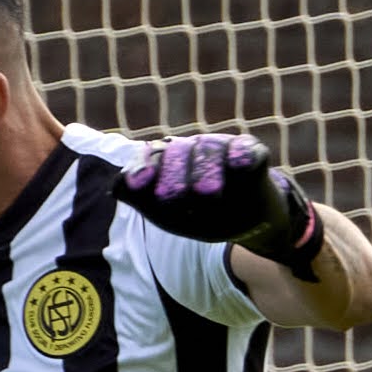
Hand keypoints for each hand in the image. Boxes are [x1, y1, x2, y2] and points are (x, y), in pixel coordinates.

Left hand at [116, 132, 326, 277]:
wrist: (245, 223)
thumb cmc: (199, 217)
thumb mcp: (166, 215)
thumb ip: (140, 198)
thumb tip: (119, 185)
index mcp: (168, 160)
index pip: (151, 157)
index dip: (144, 168)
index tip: (137, 184)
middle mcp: (193, 148)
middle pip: (178, 151)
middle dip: (174, 173)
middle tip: (172, 198)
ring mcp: (223, 148)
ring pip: (210, 148)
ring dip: (206, 169)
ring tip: (208, 194)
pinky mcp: (252, 153)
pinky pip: (246, 149)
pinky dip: (243, 154)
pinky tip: (239, 163)